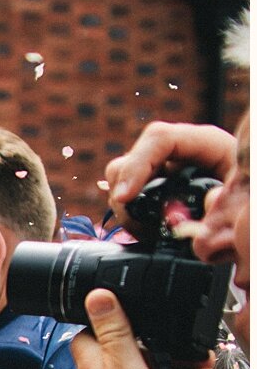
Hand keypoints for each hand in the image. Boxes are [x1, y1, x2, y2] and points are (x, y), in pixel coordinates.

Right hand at [105, 121, 237, 228]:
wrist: (247, 209)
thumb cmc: (249, 195)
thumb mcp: (244, 196)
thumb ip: (221, 205)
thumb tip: (189, 213)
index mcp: (205, 143)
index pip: (160, 139)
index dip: (137, 165)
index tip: (125, 197)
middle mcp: (179, 154)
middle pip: (132, 158)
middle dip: (124, 191)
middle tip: (132, 220)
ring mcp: (165, 171)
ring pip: (123, 179)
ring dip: (127, 208)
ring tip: (145, 230)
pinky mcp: (157, 189)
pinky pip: (130, 198)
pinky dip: (131, 216)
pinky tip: (146, 229)